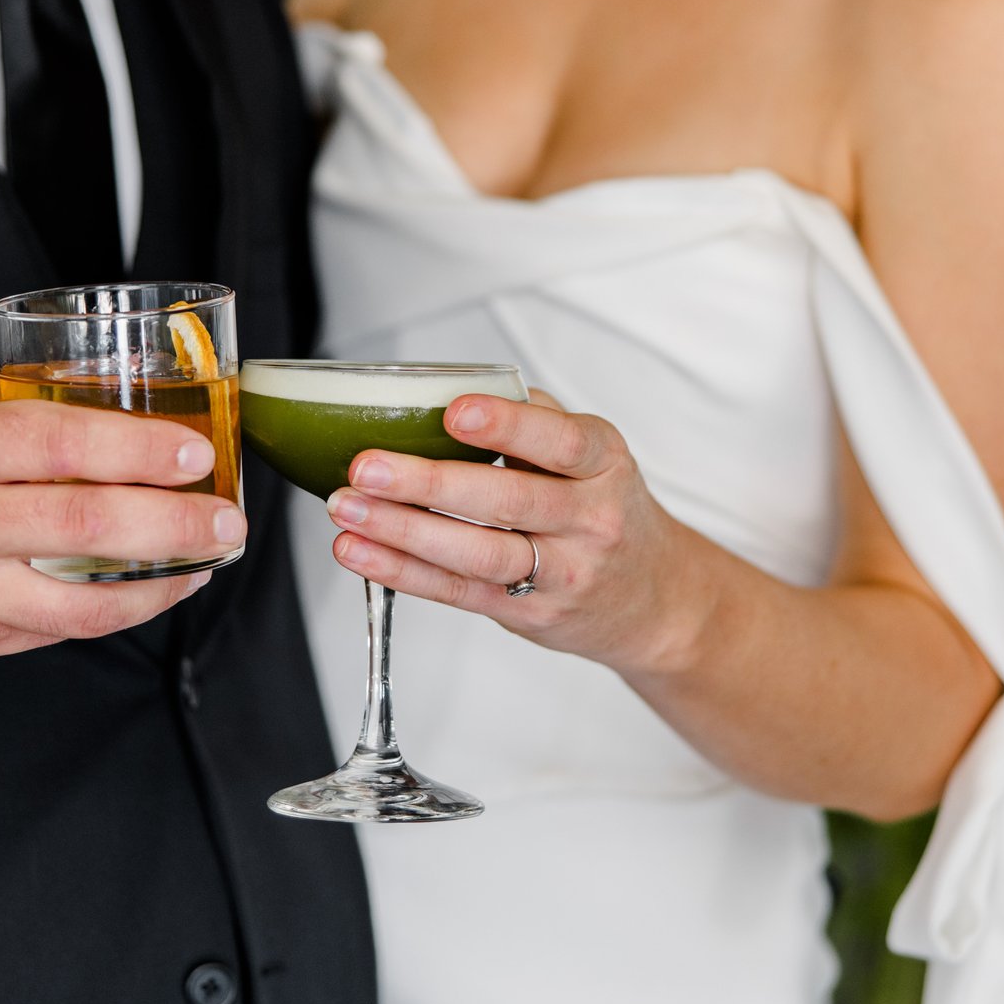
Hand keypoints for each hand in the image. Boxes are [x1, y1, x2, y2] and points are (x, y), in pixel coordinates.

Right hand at [0, 395, 243, 664]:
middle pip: (87, 527)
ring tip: (207, 559)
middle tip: (226, 518)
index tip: (192, 452)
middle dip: (175, 525)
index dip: (138, 450)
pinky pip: (62, 629)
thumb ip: (15, 422)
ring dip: (163, 582)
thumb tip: (114, 412)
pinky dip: (118, 610)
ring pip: (86, 601)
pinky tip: (154, 588)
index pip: (60, 445)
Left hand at [320, 393, 710, 675]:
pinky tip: (361, 552)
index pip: (560, 442)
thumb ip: (533, 420)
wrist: (655, 600)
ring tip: (348, 509)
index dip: (507, 426)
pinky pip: (459, 591)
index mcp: (603, 463)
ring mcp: (561, 573)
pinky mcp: (528, 613)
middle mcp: (589, 519)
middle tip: (366, 465)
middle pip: (506, 502)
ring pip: (478, 554)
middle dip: (428, 483)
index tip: (454, 412)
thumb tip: (449, 390)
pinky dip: (403, 572)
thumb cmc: (605, 510)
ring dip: (403, 531)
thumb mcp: (594, 456)